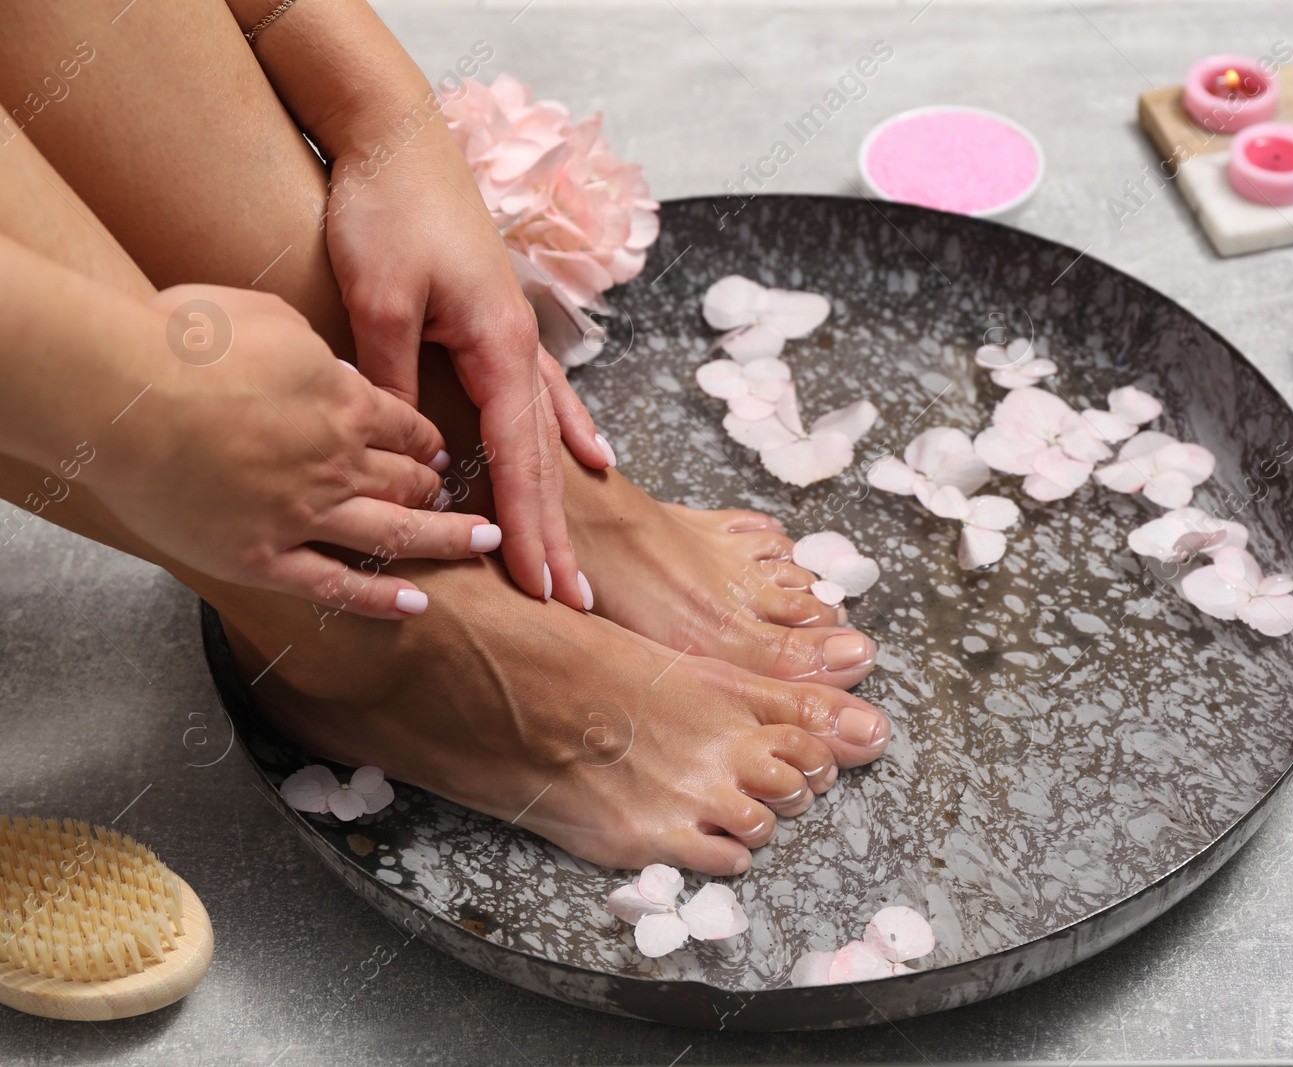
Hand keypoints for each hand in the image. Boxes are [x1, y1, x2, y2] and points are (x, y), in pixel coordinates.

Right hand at [86, 284, 500, 618]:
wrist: (121, 393)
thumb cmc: (179, 341)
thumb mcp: (263, 316)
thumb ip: (307, 344)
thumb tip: (325, 365)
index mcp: (343, 402)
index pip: (406, 426)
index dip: (428, 439)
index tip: (442, 451)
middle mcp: (338, 462)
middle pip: (409, 480)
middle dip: (442, 490)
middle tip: (467, 502)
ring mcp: (305, 514)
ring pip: (395, 534)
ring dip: (445, 541)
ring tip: (482, 547)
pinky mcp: (263, 557)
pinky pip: (334, 585)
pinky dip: (378, 599)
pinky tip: (415, 606)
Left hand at [324, 131, 611, 608]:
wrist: (396, 139)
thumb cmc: (387, 210)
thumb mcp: (379, 296)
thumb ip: (392, 376)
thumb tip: (402, 448)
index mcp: (500, 348)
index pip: (520, 461)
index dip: (529, 528)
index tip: (542, 587)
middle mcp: (520, 350)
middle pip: (544, 461)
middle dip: (556, 534)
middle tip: (574, 600)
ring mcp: (516, 337)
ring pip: (547, 436)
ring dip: (560, 499)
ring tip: (577, 555)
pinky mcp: (500, 324)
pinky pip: (545, 395)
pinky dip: (567, 432)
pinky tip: (593, 458)